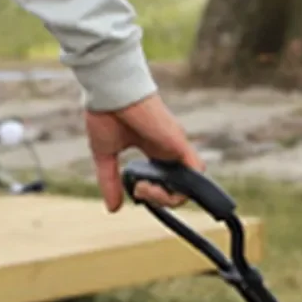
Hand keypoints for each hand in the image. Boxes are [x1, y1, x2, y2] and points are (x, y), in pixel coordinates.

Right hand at [86, 92, 204, 212]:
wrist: (109, 93)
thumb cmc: (105, 115)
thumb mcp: (105, 155)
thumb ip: (110, 181)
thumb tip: (113, 209)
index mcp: (155, 151)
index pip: (168, 182)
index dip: (156, 195)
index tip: (136, 191)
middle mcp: (169, 151)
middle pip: (180, 188)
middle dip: (161, 200)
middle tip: (139, 191)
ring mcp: (177, 147)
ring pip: (189, 186)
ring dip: (168, 198)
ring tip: (143, 189)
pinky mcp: (180, 144)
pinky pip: (195, 174)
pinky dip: (182, 189)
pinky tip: (156, 188)